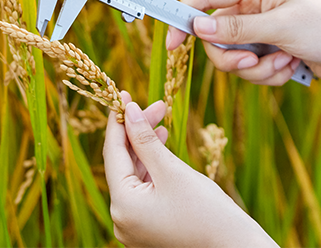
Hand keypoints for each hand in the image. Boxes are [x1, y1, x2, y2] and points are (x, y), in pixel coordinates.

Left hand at [103, 92, 277, 247]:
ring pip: (134, 173)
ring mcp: (134, 224)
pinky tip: (162, 144)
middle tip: (157, 105)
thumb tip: (128, 112)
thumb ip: (145, 139)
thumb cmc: (207, 212)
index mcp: (122, 205)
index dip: (118, 121)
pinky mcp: (147, 225)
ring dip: (146, 146)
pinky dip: (151, 165)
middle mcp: (121, 217)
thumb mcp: (172, 169)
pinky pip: (143, 187)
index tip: (124, 95)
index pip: (113, 152)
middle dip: (138, 131)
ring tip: (161, 120)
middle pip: (124, 162)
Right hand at [166, 0, 320, 101]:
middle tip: (250, 63)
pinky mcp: (265, 48)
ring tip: (283, 63)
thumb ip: (235, 27)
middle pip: (214, 34)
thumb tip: (197, 26)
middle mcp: (251, 6)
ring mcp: (257, 29)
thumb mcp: (280, 27)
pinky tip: (290, 67)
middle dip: (231, 56)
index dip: (185, 16)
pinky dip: (266, 73)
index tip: (172, 43)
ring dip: (255, 68)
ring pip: (230, 55)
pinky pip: (248, 67)